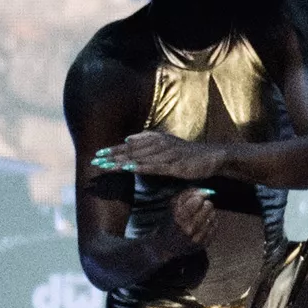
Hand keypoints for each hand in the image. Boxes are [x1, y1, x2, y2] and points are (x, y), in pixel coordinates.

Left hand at [91, 131, 223, 180]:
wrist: (213, 156)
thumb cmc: (188, 153)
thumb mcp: (166, 143)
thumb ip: (146, 140)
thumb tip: (127, 138)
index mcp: (155, 139)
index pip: (130, 145)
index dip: (113, 150)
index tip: (97, 155)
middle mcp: (159, 145)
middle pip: (131, 151)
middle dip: (112, 157)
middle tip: (94, 161)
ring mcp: (167, 155)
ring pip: (140, 158)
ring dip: (122, 163)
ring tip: (105, 166)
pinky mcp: (175, 165)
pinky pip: (154, 166)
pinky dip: (140, 167)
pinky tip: (129, 169)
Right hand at [169, 186, 216, 247]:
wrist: (168, 245)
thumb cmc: (173, 221)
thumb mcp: (174, 206)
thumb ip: (188, 195)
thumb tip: (206, 192)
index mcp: (179, 217)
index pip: (196, 201)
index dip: (201, 195)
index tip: (203, 195)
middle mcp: (188, 229)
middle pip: (207, 207)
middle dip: (206, 204)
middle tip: (203, 206)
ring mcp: (196, 238)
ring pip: (213, 216)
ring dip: (210, 213)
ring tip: (202, 216)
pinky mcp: (203, 244)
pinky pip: (214, 227)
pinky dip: (211, 223)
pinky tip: (204, 225)